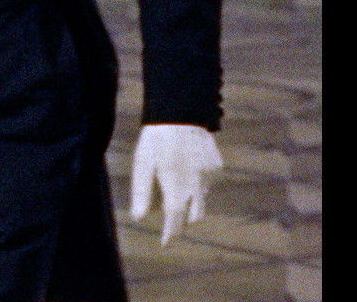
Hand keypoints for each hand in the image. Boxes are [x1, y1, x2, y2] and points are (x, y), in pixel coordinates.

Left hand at [129, 123, 223, 243]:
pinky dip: (198, 183)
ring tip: (175, 186)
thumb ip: (141, 193)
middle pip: (194, 216)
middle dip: (182, 221)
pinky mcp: (217, 166)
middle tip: (169, 219)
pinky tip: (187, 167)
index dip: (171, 233)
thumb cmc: (156, 139)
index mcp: (176, 186)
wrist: (182, 112)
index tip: (165, 243)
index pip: (175, 219)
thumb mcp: (142, 164)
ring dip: (191, 201)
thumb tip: (139, 218)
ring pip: (202, 200)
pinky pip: (208, 182)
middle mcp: (197, 185)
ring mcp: (210, 176)